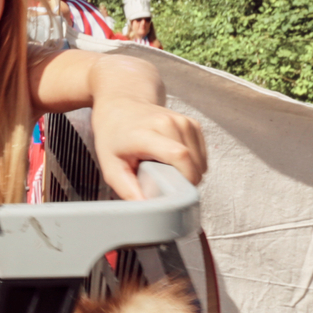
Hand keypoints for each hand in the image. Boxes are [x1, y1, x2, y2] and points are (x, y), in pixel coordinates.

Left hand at [88, 95, 207, 197]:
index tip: (176, 194)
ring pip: (201, 163)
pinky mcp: (193, 124)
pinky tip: (172, 160)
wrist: (122, 101)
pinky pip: (202, 156)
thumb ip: (127, 189)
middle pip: (194, 164)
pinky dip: (192, 164)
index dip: (185, 180)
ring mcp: (185, 122)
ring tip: (164, 168)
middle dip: (184, 183)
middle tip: (162, 183)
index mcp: (147, 133)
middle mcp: (170, 123)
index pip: (179, 156)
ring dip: (188, 173)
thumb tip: (146, 211)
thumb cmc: (114, 132)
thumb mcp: (110, 164)